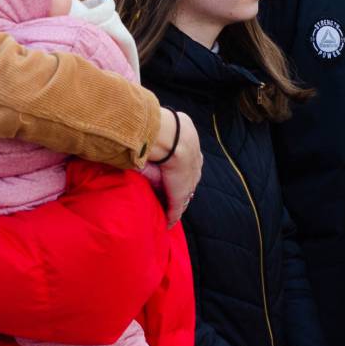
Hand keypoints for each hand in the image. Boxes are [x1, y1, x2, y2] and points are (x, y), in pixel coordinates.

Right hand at [141, 110, 201, 226]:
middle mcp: (194, 167)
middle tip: (173, 194)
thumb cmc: (167, 127)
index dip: (183, 170)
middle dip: (183, 187)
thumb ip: (165, 127)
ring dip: (177, 203)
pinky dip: (172, 217)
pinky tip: (167, 223)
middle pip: (189, 181)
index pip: (190, 163)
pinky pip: (176, 210)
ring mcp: (188, 182)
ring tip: (170, 210)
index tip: (176, 173)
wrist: (173, 139)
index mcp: (192, 149)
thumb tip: (151, 122)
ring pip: (183, 196)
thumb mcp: (170, 124)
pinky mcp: (179, 195)